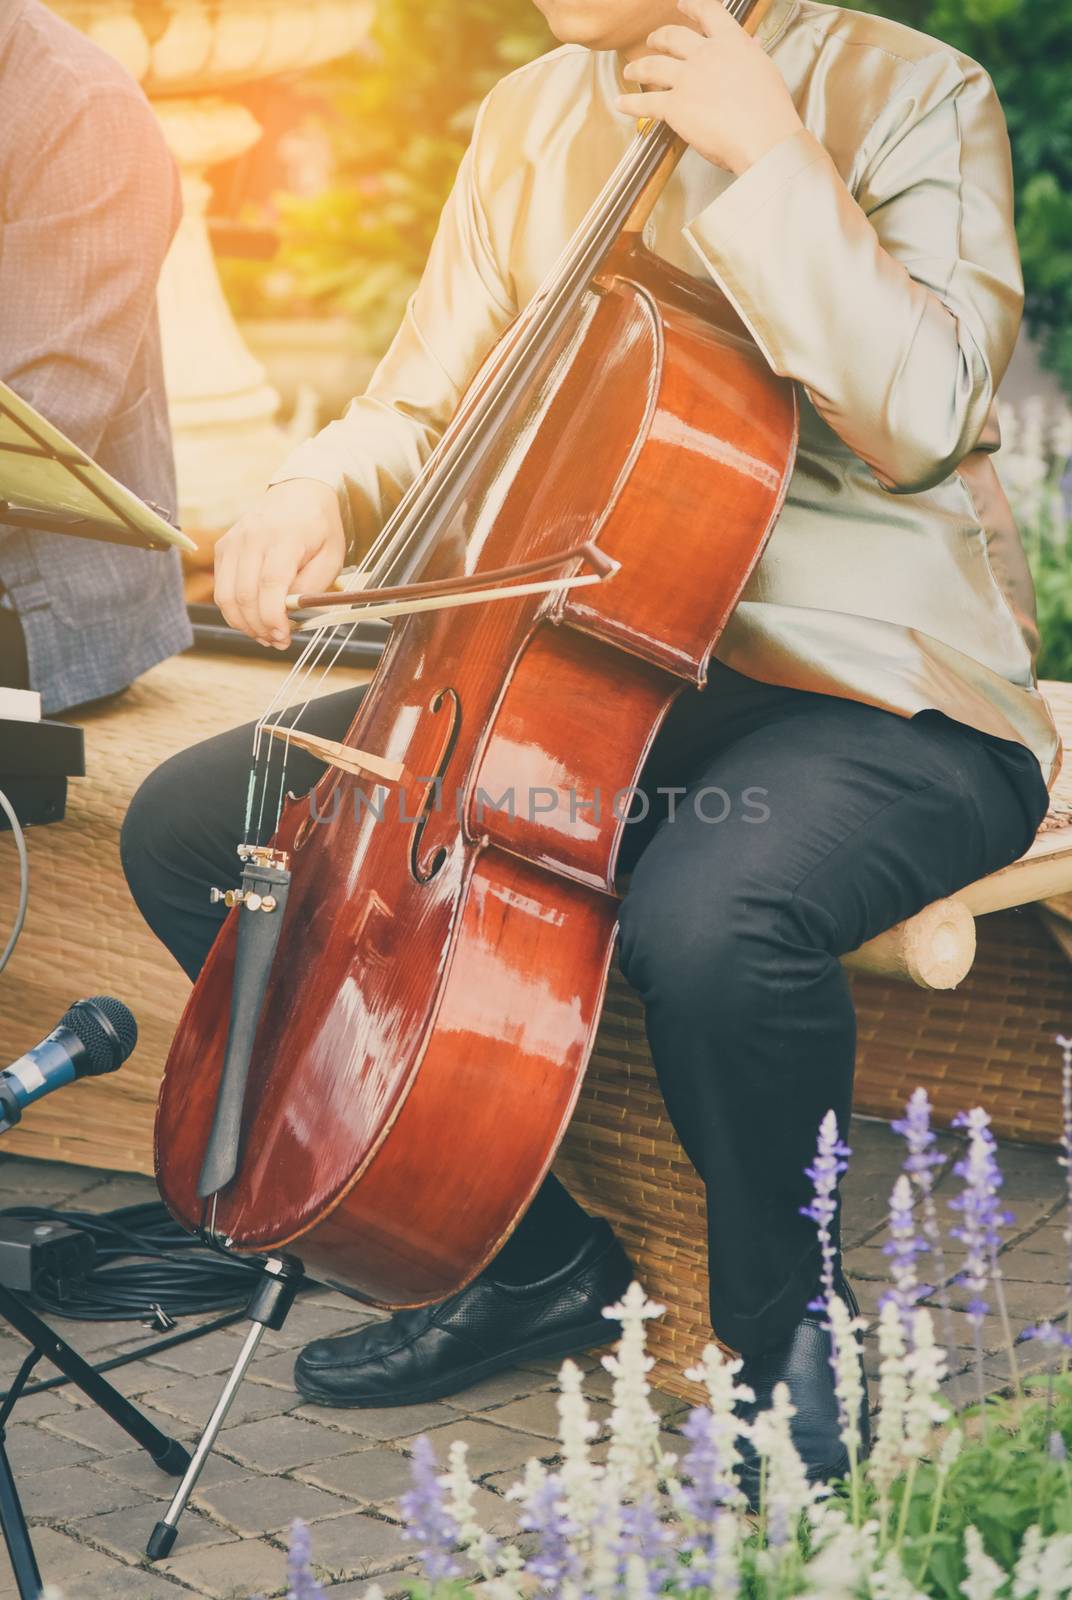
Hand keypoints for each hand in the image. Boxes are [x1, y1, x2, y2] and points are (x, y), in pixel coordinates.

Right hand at [214, 479, 346, 647]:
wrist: (298, 493)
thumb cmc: (318, 528)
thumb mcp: (331, 556)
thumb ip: (311, 586)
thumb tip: (288, 614)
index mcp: (284, 536)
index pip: (270, 583)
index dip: (273, 616)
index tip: (284, 636)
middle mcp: (252, 537)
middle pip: (244, 594)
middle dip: (260, 627)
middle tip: (279, 641)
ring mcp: (233, 541)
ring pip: (225, 596)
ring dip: (244, 624)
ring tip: (266, 635)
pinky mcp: (223, 548)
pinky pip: (221, 589)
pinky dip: (234, 611)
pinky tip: (254, 619)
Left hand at [618, 0, 802, 175]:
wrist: (762, 136)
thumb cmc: (770, 112)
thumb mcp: (765, 71)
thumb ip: (750, 55)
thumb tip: (750, 45)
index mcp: (731, 43)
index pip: (708, 13)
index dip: (691, 7)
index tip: (682, 4)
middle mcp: (706, 54)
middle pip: (673, 37)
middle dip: (658, 37)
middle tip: (652, 40)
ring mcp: (688, 79)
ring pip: (653, 66)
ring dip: (638, 66)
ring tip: (630, 70)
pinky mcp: (675, 106)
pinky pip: (646, 102)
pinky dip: (630, 102)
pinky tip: (621, 102)